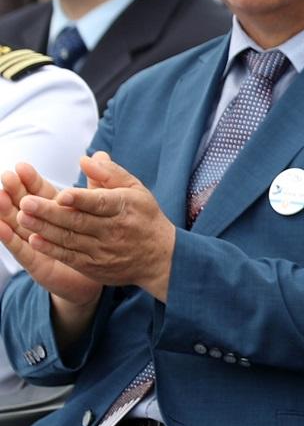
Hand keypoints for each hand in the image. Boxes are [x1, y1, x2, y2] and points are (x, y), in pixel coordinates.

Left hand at [11, 153, 175, 298]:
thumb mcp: (136, 190)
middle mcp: (114, 230)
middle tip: (26, 202)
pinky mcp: (94, 266)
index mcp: (125, 207)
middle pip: (79, 221)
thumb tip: (88, 159)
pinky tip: (33, 239)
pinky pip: (69, 256)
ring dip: (44, 229)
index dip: (80, 199)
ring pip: (70, 239)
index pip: (100, 203)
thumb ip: (110, 173)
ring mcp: (104, 250)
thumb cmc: (143, 217)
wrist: (160, 257)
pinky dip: (50, 249)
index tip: (61, 194)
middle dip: (50, 212)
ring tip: (22, 217)